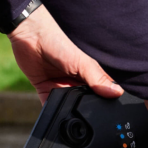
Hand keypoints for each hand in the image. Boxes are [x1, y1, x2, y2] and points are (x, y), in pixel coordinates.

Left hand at [8, 6, 123, 103]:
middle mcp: (77, 81)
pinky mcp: (45, 89)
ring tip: (72, 112)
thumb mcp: (83, 62)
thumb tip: (117, 92)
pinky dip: (52, 110)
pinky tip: (57, 113)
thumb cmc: (59, 41)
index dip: (105, 101)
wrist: (30, 34)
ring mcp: (61, 85)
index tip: (107, 110)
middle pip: (84, 101)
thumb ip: (98, 79)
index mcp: (90, 74)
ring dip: (69, 109)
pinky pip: (50, 105)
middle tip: (87, 113)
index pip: (102, 92)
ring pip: (68, 105)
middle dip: (85, 108)